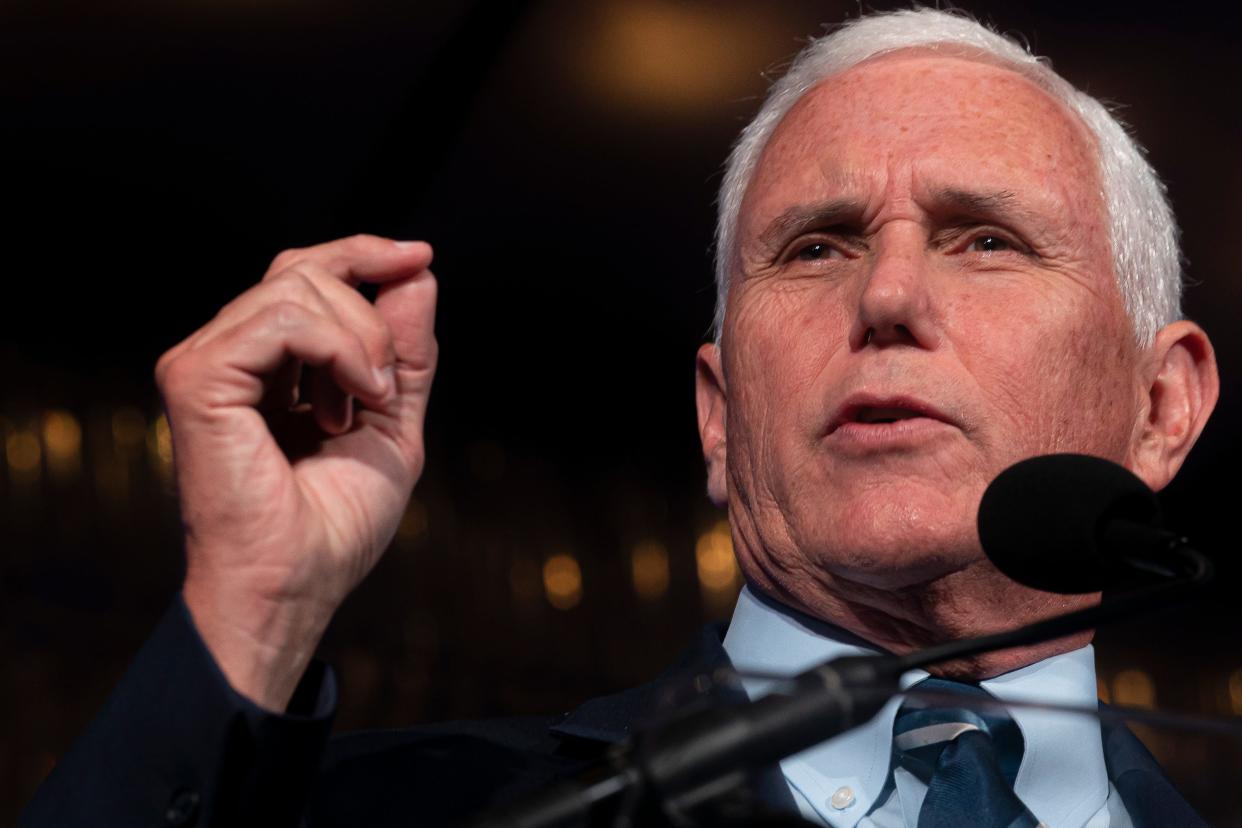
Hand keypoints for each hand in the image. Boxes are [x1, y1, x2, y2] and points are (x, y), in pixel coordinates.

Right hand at [155, 235, 436, 709]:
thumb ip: (407, 351)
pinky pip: (281, 317)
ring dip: (360, 337)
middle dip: (370, 307)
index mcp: (267, 367)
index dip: (362, 255)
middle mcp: (231, 357)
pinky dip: (337, 348)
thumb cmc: (334, 525)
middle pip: (302, 268)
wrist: (296, 587)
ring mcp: (206, 362)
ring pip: (297, 284)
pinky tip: (348, 404)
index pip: (306, 276)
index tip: (420, 255)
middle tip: (386, 382)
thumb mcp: (393, 423)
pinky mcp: (197, 378)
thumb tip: (416, 271)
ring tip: (365, 403)